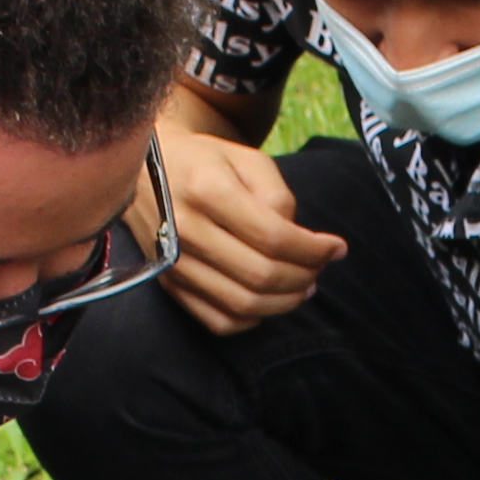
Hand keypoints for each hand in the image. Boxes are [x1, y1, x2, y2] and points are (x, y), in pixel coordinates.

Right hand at [157, 128, 343, 332]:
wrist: (142, 170)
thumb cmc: (206, 162)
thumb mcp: (247, 159)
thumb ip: (278, 197)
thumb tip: (299, 244)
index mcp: (207, 190)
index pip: (274, 237)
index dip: (314, 250)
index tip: (337, 248)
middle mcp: (184, 231)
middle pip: (262, 275)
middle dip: (304, 276)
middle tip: (320, 267)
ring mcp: (173, 263)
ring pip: (243, 304)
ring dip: (285, 302)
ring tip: (304, 286)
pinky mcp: (168, 284)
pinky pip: (218, 320)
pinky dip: (253, 318)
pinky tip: (269, 300)